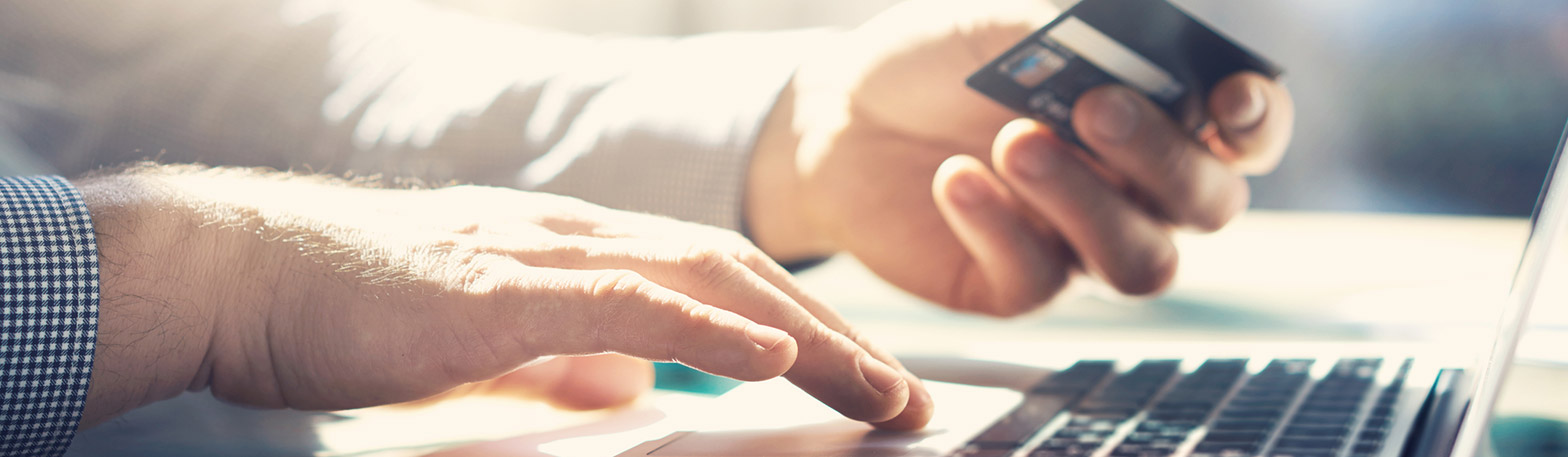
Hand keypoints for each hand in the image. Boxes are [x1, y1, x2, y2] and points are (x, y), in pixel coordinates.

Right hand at [76, 165, 931, 429]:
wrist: (247, 272)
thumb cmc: (355, 309)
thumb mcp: (487, 346)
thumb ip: (561, 364)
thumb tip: (630, 390)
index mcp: (577, 251)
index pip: (718, 280)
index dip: (801, 325)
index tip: (862, 377)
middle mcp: (576, 237)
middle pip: (736, 275)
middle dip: (832, 336)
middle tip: (905, 396)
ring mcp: (541, 255)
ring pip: (701, 280)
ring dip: (800, 336)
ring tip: (873, 387)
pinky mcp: (498, 290)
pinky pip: (622, 301)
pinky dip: (704, 326)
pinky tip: (767, 356)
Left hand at [747, 0, 1294, 315]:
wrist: (843, 113)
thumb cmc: (939, 60)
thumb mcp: (1009, 26)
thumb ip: (1081, 36)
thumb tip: (1131, 45)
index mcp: (1160, 115)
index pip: (1248, 134)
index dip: (1257, 122)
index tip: (1229, 99)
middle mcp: (1138, 189)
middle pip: (1208, 205)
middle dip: (1161, 156)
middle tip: (1094, 107)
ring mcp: (1082, 244)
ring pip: (1139, 261)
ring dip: (1086, 201)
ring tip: (1016, 142)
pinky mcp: (1017, 285)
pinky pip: (1039, 279)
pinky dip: (1000, 225)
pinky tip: (955, 179)